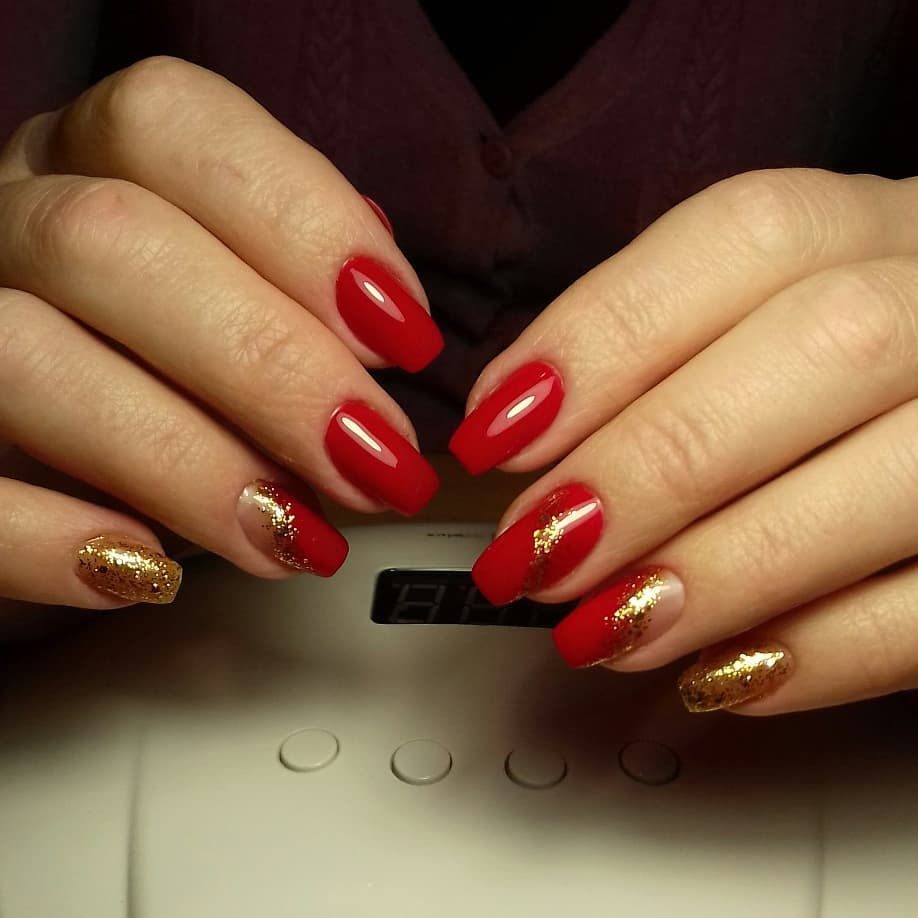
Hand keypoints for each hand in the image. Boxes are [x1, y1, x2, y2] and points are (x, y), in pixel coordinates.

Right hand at [0, 57, 440, 611]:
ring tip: (294, 534)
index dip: (305, 223)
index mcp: (85, 162)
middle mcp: (1, 223)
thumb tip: (387, 306)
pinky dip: (51, 541)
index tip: (405, 332)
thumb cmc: (155, 360)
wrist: (36, 454)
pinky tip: (151, 573)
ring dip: (189, 464)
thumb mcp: (226, 290)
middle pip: (107, 241)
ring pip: (26, 355)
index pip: (170, 122)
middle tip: (376, 459)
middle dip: (273, 365)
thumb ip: (293, 280)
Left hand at [452, 168, 917, 714]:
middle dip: (652, 465)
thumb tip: (512, 423)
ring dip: (724, 571)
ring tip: (604, 629)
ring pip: (896, 477)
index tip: (497, 433)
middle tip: (538, 551)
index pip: (744, 237)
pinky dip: (822, 653)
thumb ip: (648, 356)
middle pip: (825, 346)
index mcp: (866, 230)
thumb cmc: (823, 377)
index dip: (603, 338)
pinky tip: (718, 676)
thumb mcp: (745, 325)